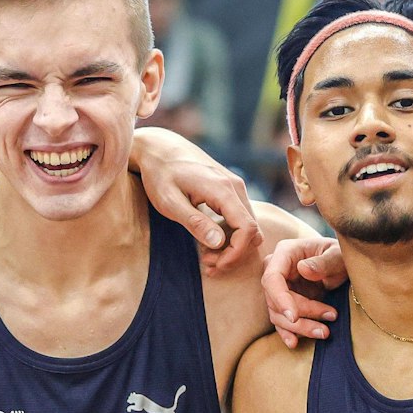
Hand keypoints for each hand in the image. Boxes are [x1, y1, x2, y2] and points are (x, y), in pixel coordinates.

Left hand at [129, 129, 261, 273]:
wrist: (160, 148)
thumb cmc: (159, 174)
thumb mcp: (169, 202)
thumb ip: (194, 222)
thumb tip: (218, 243)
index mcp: (222, 190)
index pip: (247, 228)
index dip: (236, 253)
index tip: (215, 264)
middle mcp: (235, 187)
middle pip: (252, 230)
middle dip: (233, 253)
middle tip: (207, 263)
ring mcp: (235, 187)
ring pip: (248, 226)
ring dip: (232, 246)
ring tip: (206, 255)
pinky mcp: (230, 189)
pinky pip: (240, 217)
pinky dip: (230, 234)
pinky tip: (209, 240)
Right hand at [262, 236, 343, 347]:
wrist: (342, 262)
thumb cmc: (339, 254)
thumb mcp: (337, 255)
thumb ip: (323, 262)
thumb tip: (303, 269)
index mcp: (285, 253)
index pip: (272, 278)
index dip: (280, 299)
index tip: (293, 317)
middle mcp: (277, 269)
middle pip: (275, 300)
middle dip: (299, 317)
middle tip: (325, 327)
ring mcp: (279, 287)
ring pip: (278, 314)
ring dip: (299, 327)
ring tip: (325, 332)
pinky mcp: (285, 302)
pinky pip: (281, 320)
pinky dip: (287, 332)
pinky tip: (295, 343)